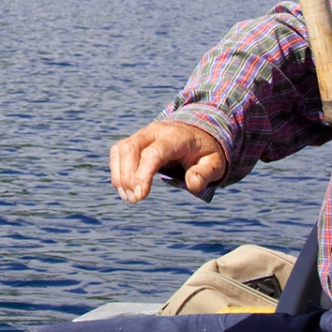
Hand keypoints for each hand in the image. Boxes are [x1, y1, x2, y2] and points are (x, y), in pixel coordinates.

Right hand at [109, 121, 226, 203]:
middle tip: (134, 200)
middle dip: (127, 176)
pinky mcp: (135, 139)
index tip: (140, 196)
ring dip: (119, 175)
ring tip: (128, 197)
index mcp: (176, 137)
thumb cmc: (205, 153)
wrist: (198, 134)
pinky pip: (118, 151)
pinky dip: (116, 170)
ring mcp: (143, 133)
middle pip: (131, 148)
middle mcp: (156, 131)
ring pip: (121, 149)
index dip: (143, 175)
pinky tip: (124, 188)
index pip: (153, 153)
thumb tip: (192, 184)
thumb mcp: (214, 164)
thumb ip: (205, 174)